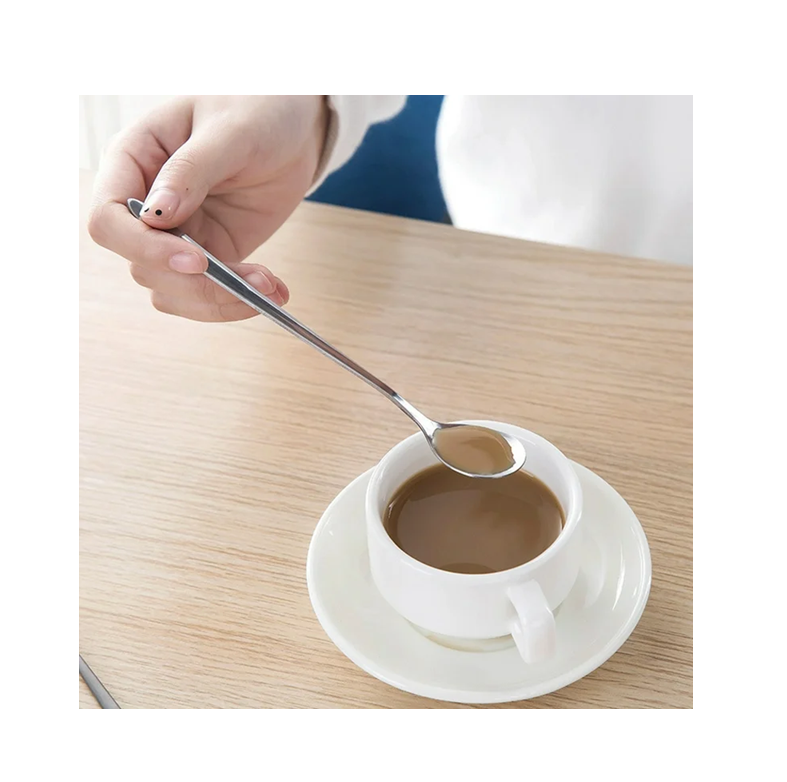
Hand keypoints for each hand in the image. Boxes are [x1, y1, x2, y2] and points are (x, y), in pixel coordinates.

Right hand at [88, 96, 326, 320]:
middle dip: (198, 284)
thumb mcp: (229, 130)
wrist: (294, 127)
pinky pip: (205, 295)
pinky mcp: (209, 254)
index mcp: (133, 161)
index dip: (144, 248)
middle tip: (256, 282)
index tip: (196, 260)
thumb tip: (156, 215)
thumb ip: (191, 170)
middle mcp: (145, 205)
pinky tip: (273, 292)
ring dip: (220, 301)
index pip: (108, 220)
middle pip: (143, 267)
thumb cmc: (255, 109)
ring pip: (172, 291)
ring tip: (271, 288)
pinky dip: (236, 303)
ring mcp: (176, 235)